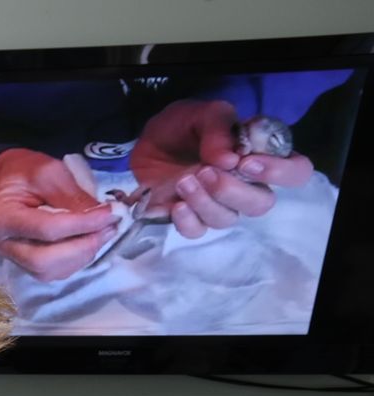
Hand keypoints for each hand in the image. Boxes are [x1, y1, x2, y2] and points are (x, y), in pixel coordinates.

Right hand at [0, 149, 119, 280]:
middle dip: (82, 246)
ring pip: (48, 271)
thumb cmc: (23, 172)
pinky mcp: (22, 263)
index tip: (111, 213)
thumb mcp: (49, 171)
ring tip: (102, 233)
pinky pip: (51, 273)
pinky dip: (74, 260)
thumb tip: (102, 217)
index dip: (82, 224)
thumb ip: (73, 195)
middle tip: (109, 228)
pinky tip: (88, 242)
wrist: (4, 182)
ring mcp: (9, 257)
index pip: (46, 229)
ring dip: (81, 256)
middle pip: (44, 260)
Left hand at [131, 99, 312, 237]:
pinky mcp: (190, 217)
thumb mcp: (203, 114)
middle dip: (233, 191)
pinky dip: (186, 222)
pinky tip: (175, 205)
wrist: (148, 142)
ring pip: (227, 219)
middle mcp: (247, 185)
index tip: (246, 163)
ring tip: (183, 181)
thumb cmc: (185, 126)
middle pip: (261, 204)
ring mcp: (219, 204)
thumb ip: (219, 129)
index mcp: (263, 156)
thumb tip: (230, 159)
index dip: (280, 173)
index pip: (296, 172)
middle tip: (205, 172)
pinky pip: (197, 232)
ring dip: (205, 202)